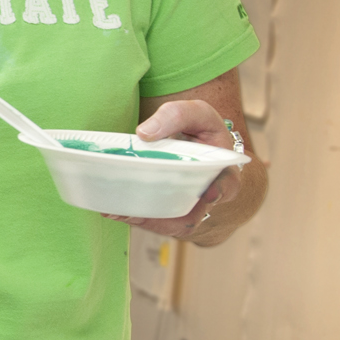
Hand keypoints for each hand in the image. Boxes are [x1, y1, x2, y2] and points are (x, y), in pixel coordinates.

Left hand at [104, 98, 245, 240]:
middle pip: (190, 217)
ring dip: (142, 221)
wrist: (197, 148)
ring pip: (170, 225)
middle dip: (163, 219)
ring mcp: (188, 208)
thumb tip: (144, 133)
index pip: (228, 185)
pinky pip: (155, 223)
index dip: (220, 190)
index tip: (210, 193)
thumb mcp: (195, 114)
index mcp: (222, 171)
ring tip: (114, 211)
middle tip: (133, 211)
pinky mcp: (170, 213)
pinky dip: (133, 217)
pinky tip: (112, 209)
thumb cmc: (198, 131)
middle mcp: (206, 196)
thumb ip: (175, 116)